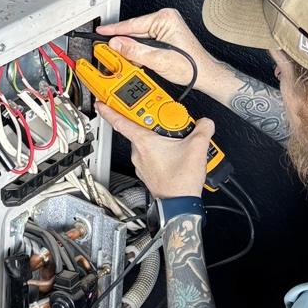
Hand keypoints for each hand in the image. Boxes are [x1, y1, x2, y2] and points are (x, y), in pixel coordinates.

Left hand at [97, 104, 215, 200]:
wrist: (179, 204)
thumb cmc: (180, 182)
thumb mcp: (198, 147)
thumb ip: (203, 128)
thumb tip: (205, 123)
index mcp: (144, 142)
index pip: (120, 121)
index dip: (109, 110)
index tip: (102, 103)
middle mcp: (139, 153)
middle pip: (141, 129)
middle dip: (155, 123)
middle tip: (170, 121)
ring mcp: (142, 164)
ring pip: (148, 143)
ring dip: (160, 138)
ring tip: (179, 139)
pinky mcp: (148, 172)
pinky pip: (152, 155)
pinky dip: (162, 150)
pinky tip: (176, 153)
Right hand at [98, 6, 227, 97]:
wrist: (205, 75)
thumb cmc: (191, 66)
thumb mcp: (158, 60)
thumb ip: (135, 51)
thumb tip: (117, 43)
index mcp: (165, 19)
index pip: (133, 24)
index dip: (114, 30)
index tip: (101, 31)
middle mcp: (166, 19)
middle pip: (134, 30)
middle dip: (122, 42)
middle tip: (106, 49)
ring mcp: (166, 27)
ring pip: (139, 37)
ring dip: (131, 48)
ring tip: (121, 57)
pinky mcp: (165, 35)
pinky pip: (146, 41)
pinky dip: (139, 50)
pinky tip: (135, 58)